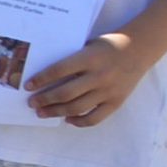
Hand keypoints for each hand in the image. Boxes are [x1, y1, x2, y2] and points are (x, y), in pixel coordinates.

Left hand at [23, 31, 145, 127]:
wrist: (139, 49)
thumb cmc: (107, 46)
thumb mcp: (88, 45)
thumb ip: (71, 59)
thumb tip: (44, 74)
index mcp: (90, 58)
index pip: (59, 70)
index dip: (41, 79)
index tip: (27, 85)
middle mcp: (99, 76)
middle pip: (66, 93)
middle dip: (45, 99)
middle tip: (31, 103)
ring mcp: (108, 91)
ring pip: (78, 107)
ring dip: (56, 112)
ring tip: (42, 112)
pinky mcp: (116, 102)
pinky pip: (95, 117)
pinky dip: (80, 121)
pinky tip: (68, 119)